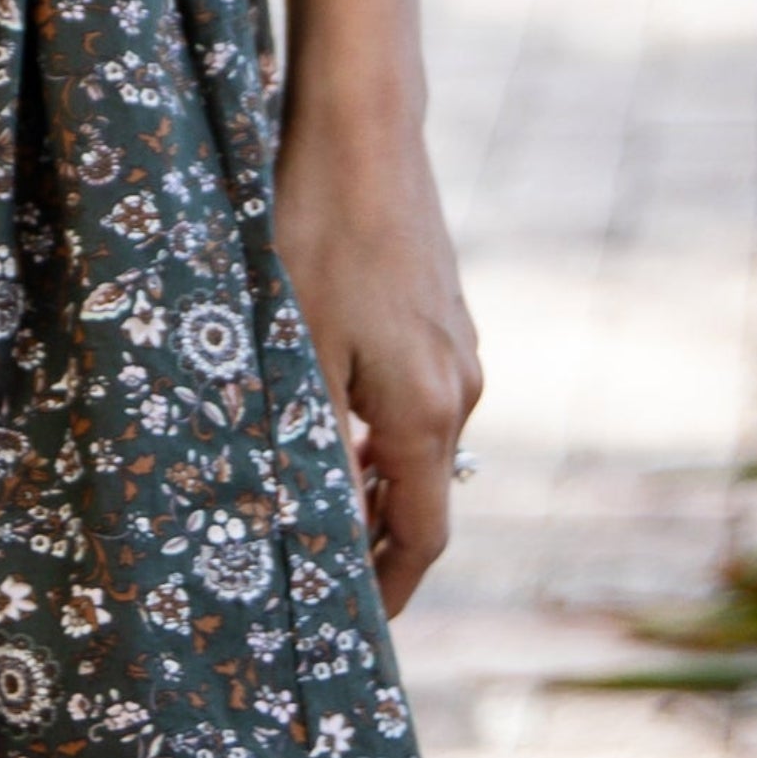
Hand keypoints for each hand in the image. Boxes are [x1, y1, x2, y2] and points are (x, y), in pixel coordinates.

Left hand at [272, 104, 479, 613]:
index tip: (352, 628)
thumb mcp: (297, 347)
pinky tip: (324, 407)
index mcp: (427, 411)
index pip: (422, 536)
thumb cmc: (316, 234)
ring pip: (416, 441)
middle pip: (424, 494)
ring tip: (309, 495)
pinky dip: (376, 425)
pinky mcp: (443, 310)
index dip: (388, 589)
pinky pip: (415, 394)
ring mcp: (457, 345)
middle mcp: (460, 388)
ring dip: (370, 477)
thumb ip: (313, 443)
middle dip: (376, 540)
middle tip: (316, 573)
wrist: (364, 129)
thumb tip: (318, 526)